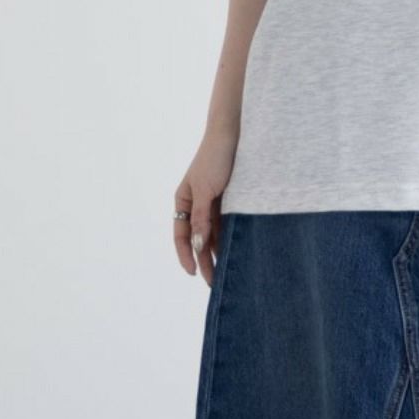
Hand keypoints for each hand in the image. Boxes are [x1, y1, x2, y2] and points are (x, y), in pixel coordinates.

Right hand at [173, 130, 237, 285]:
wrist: (235, 134)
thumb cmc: (215, 158)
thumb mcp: (205, 190)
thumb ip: (201, 218)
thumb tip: (199, 246)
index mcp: (183, 200)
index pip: (181, 235)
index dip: (186, 255)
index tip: (193, 273)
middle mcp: (197, 204)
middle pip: (199, 239)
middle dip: (205, 261)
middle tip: (215, 284)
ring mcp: (214, 203)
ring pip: (215, 235)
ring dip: (219, 253)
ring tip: (229, 274)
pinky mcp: (232, 200)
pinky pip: (229, 225)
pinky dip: (231, 239)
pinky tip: (238, 253)